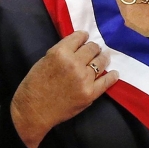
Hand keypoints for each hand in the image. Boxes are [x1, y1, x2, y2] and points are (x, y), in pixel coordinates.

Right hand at [10, 31, 117, 147]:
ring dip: (103, 58)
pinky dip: (112, 76)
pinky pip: (106, 81)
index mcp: (60, 52)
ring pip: (100, 62)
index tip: (85, 38)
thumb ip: (62, 53)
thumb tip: (78, 47)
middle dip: (93, 48)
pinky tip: (114, 73)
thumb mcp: (45, 60)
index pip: (79, 37)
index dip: (83, 37)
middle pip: (92, 48)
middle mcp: (74, 63)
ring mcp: (84, 78)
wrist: (34, 110)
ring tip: (104, 58)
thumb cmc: (34, 85)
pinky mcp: (90, 93)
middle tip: (94, 50)